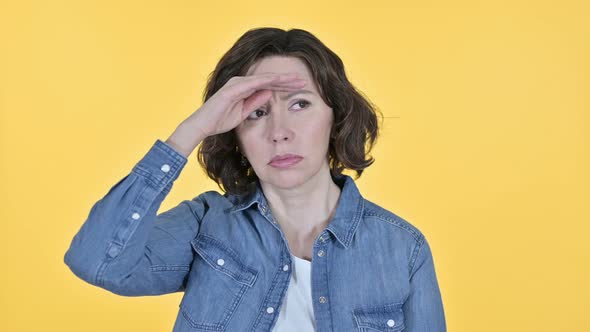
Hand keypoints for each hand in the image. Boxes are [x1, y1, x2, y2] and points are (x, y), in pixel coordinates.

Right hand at [190, 73, 306, 136]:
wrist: (203, 126)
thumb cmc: (220, 121)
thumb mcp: (243, 113)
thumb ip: (255, 102)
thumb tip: (270, 94)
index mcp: (245, 88)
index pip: (269, 85)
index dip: (284, 85)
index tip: (300, 88)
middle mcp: (242, 82)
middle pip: (269, 79)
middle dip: (287, 80)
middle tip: (303, 81)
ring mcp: (237, 83)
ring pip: (264, 78)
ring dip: (281, 78)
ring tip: (297, 80)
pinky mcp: (233, 88)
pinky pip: (253, 83)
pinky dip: (267, 81)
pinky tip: (279, 80)